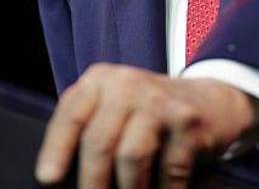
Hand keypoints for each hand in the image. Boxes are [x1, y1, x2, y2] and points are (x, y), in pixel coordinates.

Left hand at [35, 62, 258, 187]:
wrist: (211, 101)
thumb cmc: (148, 115)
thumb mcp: (113, 109)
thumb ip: (86, 131)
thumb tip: (58, 178)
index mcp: (100, 81)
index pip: (71, 115)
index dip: (56, 149)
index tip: (48, 179)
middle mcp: (128, 85)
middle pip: (100, 141)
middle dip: (91, 183)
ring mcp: (160, 102)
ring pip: (132, 156)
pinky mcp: (188, 122)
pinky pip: (170, 168)